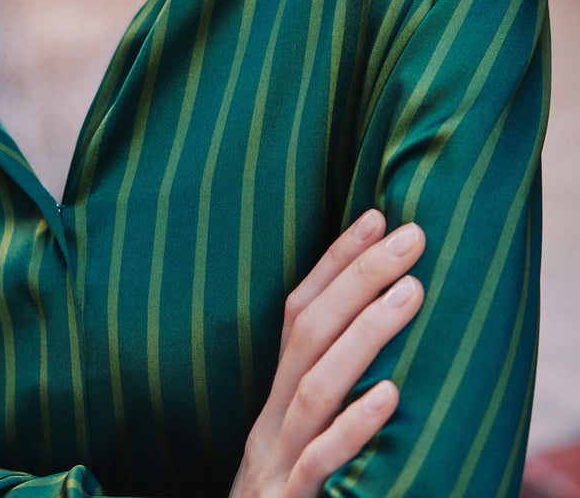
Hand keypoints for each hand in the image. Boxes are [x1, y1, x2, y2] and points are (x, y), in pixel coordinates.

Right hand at [229, 210, 424, 497]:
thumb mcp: (295, 442)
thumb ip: (322, 393)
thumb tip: (375, 336)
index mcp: (272, 398)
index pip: (296, 312)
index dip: (333, 261)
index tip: (376, 216)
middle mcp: (269, 420)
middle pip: (306, 335)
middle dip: (357, 278)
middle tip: (410, 236)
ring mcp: (276, 462)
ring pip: (313, 388)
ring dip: (364, 334)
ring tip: (412, 291)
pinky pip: (321, 464)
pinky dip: (354, 428)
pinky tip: (391, 397)